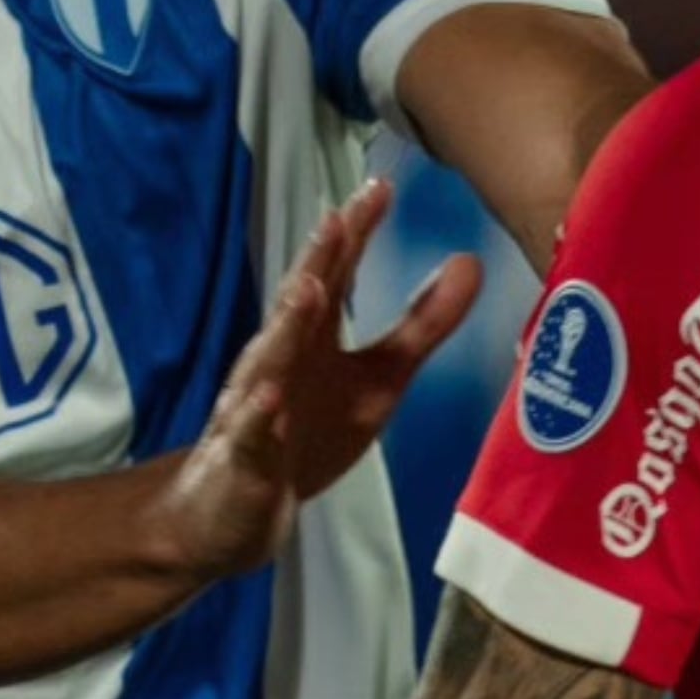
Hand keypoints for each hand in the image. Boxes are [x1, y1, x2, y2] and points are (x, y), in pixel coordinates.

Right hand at [165, 180, 481, 576]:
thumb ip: (421, 325)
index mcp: (312, 337)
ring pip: (268, 363)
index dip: (355, 234)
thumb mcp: (379, 379)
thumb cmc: (307, 430)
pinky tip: (272, 400)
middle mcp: (279, 360)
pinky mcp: (244, 460)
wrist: (229, 511)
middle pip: (297, 305)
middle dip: (316, 263)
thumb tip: (471, 261)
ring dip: (287, 327)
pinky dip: (260, 418)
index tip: (379, 187)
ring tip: (308, 291)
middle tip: (337, 220)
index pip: (332, 275)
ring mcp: (256, 408)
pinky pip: (250, 437)